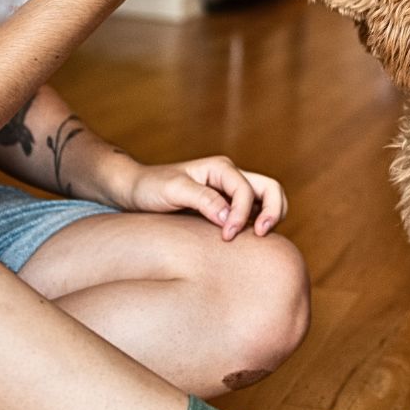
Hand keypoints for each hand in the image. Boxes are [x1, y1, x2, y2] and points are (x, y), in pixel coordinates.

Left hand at [115, 155, 287, 240]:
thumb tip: (229, 217)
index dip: (242, 214)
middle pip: (270, 188)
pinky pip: (253, 213)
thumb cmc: (150, 187)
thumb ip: (203, 200)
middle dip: (273, 211)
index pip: (246, 190)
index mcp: (220, 168)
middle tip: (262, 235)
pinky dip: (258, 225)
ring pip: (267, 200)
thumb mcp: (173, 191)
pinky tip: (244, 242)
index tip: (227, 236)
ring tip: (258, 239)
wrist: (135, 190)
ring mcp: (230, 191)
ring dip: (270, 217)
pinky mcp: (226, 206)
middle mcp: (229, 177)